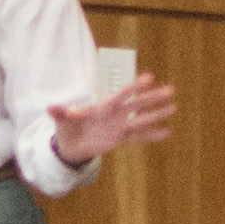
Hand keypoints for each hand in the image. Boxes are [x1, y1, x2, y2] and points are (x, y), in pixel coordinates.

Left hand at [48, 74, 178, 165]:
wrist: (71, 145)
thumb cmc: (68, 129)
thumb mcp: (62, 121)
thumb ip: (61, 113)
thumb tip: (51, 107)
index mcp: (103, 107)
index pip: (121, 95)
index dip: (135, 86)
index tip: (149, 78)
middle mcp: (115, 114)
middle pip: (136, 104)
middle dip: (152, 98)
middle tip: (170, 90)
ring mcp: (119, 126)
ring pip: (141, 119)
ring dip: (156, 114)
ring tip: (173, 107)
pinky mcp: (120, 138)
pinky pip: (138, 137)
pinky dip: (151, 136)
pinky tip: (166, 132)